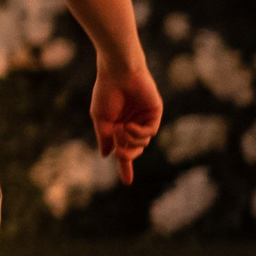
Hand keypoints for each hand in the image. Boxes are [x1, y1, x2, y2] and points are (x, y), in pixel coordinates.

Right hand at [91, 60, 163, 182]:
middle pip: (135, 150)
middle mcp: (133, 124)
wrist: (118, 73)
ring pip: (142, 143)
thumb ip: (105, 137)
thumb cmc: (106, 92)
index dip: (125, 167)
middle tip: (121, 153)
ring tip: (120, 128)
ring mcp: (145, 119)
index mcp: (119, 126)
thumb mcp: (100, 118)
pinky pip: (150, 132)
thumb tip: (107, 155)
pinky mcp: (155, 113)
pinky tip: (128, 125)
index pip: (124, 150)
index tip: (127, 183)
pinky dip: (139, 133)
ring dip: (130, 140)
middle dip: (128, 155)